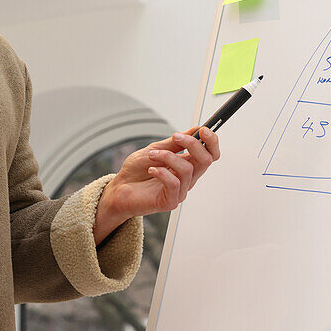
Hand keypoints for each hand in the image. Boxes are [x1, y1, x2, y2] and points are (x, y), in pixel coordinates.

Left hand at [92, 126, 220, 244]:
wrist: (119, 188)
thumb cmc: (136, 171)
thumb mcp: (156, 149)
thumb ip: (175, 142)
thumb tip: (196, 129)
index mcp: (187, 164)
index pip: (210, 154)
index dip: (211, 141)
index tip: (203, 129)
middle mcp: (187, 178)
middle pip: (206, 161)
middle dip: (193, 145)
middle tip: (176, 136)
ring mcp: (180, 191)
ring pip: (187, 170)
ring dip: (167, 157)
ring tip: (152, 155)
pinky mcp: (170, 202)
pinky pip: (174, 184)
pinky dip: (161, 172)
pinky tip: (151, 170)